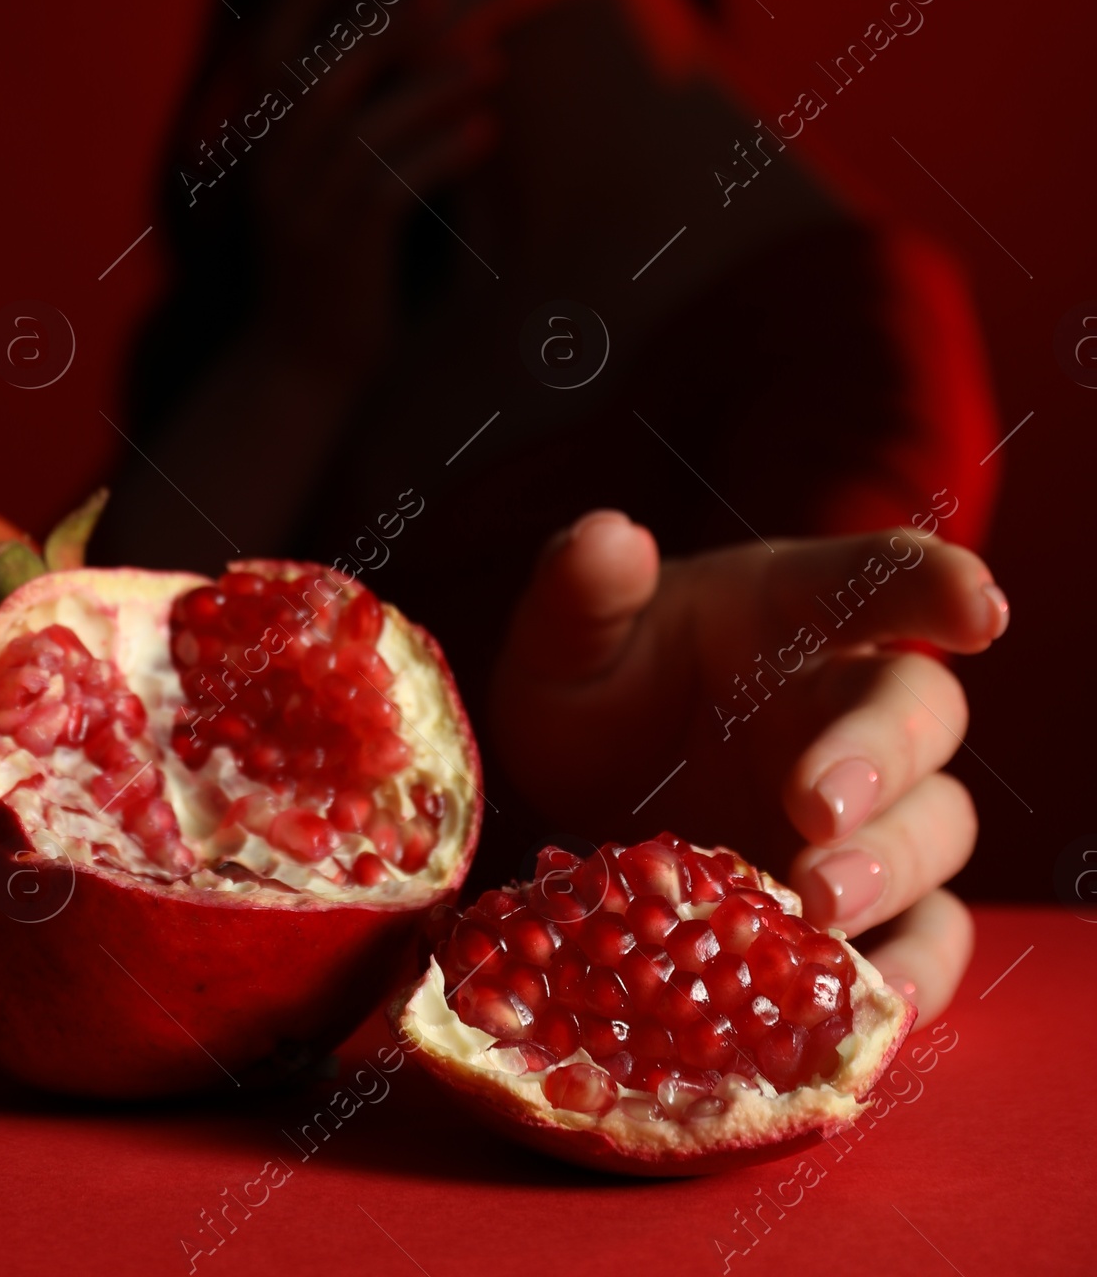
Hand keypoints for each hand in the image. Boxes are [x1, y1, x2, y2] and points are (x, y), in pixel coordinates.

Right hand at [189, 0, 498, 379]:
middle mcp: (269, 169)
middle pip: (319, 74)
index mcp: (258, 142)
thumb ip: (343, 118)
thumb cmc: (329, 258)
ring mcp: (301, 210)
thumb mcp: (321, 180)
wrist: (302, 364)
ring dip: (431, 87)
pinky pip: (392, 187)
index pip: (270, 48)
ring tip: (492, 60)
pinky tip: (487, 131)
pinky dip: (442, 153)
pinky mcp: (341, 250)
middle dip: (382, 25)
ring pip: (363, 128)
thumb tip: (403, 42)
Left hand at [487, 510, 1010, 1020]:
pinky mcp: (863, 910)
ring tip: (819, 907)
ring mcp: (867, 812)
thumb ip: (580, 590)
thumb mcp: (561, 643)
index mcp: (790, 612)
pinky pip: (928, 937)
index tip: (977, 611)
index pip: (880, 577)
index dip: (937, 587)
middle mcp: (843, 705)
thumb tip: (609, 534)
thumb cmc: (590, 696)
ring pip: (936, 825)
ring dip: (893, 865)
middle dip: (881, 757)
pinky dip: (918, 971)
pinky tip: (880, 1002)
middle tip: (817, 809)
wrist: (565, 810)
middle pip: (917, 711)